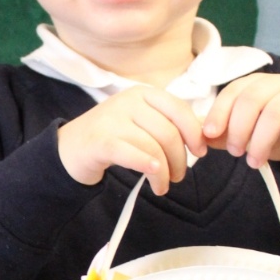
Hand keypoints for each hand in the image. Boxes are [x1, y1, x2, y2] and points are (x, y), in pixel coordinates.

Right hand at [57, 87, 206, 196]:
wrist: (70, 148)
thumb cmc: (112, 136)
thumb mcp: (142, 123)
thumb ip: (172, 124)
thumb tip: (209, 131)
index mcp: (143, 93)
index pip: (179, 110)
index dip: (194, 133)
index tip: (200, 153)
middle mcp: (129, 101)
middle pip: (168, 132)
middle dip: (180, 159)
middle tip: (178, 177)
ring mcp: (113, 119)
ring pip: (153, 146)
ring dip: (164, 172)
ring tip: (162, 186)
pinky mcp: (101, 141)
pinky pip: (133, 154)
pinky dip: (148, 167)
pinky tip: (154, 179)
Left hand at [202, 74, 279, 167]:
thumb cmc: (276, 134)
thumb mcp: (246, 136)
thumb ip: (223, 135)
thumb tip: (198, 138)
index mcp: (254, 86)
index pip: (232, 92)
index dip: (219, 112)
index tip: (209, 134)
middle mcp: (275, 83)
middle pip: (251, 100)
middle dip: (238, 129)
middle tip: (235, 153)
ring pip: (275, 110)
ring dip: (262, 139)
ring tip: (255, 161)